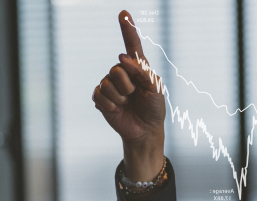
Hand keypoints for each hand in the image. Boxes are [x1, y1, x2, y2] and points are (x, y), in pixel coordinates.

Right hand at [93, 10, 165, 181]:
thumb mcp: (155, 88)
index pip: (132, 45)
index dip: (127, 28)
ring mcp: (110, 85)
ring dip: (120, 97)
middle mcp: (122, 72)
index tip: (124, 13)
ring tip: (127, 103)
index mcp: (138, 67)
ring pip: (108, 83)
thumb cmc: (154, 108)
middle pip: (117, 68)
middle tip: (135, 95)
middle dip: (128, 85)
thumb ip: (142, 71)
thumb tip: (122, 58)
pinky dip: (110, 105)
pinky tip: (117, 110)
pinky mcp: (102, 98)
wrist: (145, 130)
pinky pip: (100, 95)